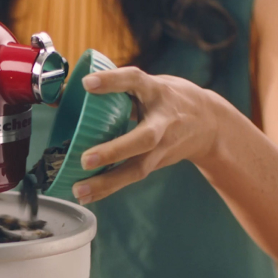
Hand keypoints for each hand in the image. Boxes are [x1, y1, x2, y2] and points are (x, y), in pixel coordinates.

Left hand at [72, 67, 221, 203]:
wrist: (210, 124)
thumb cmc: (168, 99)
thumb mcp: (151, 85)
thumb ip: (119, 87)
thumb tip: (67, 90)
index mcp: (157, 91)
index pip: (135, 81)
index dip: (112, 81)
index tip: (86, 83)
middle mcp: (163, 121)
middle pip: (144, 138)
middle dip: (115, 151)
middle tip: (85, 160)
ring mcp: (162, 146)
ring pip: (137, 167)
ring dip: (107, 181)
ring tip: (79, 190)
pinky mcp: (157, 163)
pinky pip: (131, 178)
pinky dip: (108, 188)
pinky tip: (87, 196)